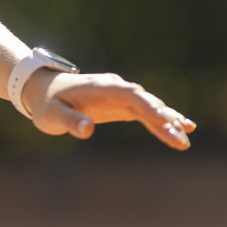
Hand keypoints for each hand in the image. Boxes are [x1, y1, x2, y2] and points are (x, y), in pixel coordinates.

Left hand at [22, 70, 196, 150]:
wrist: (41, 89)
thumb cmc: (45, 103)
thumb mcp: (52, 115)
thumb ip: (70, 121)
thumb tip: (88, 130)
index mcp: (100, 88)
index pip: (130, 96)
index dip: (149, 107)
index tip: (166, 120)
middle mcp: (115, 88)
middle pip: (145, 101)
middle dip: (164, 119)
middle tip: (182, 138)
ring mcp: (120, 95)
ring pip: (149, 107)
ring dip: (167, 121)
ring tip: (186, 137)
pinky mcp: (120, 105)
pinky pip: (145, 112)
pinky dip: (161, 120)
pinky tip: (181, 129)